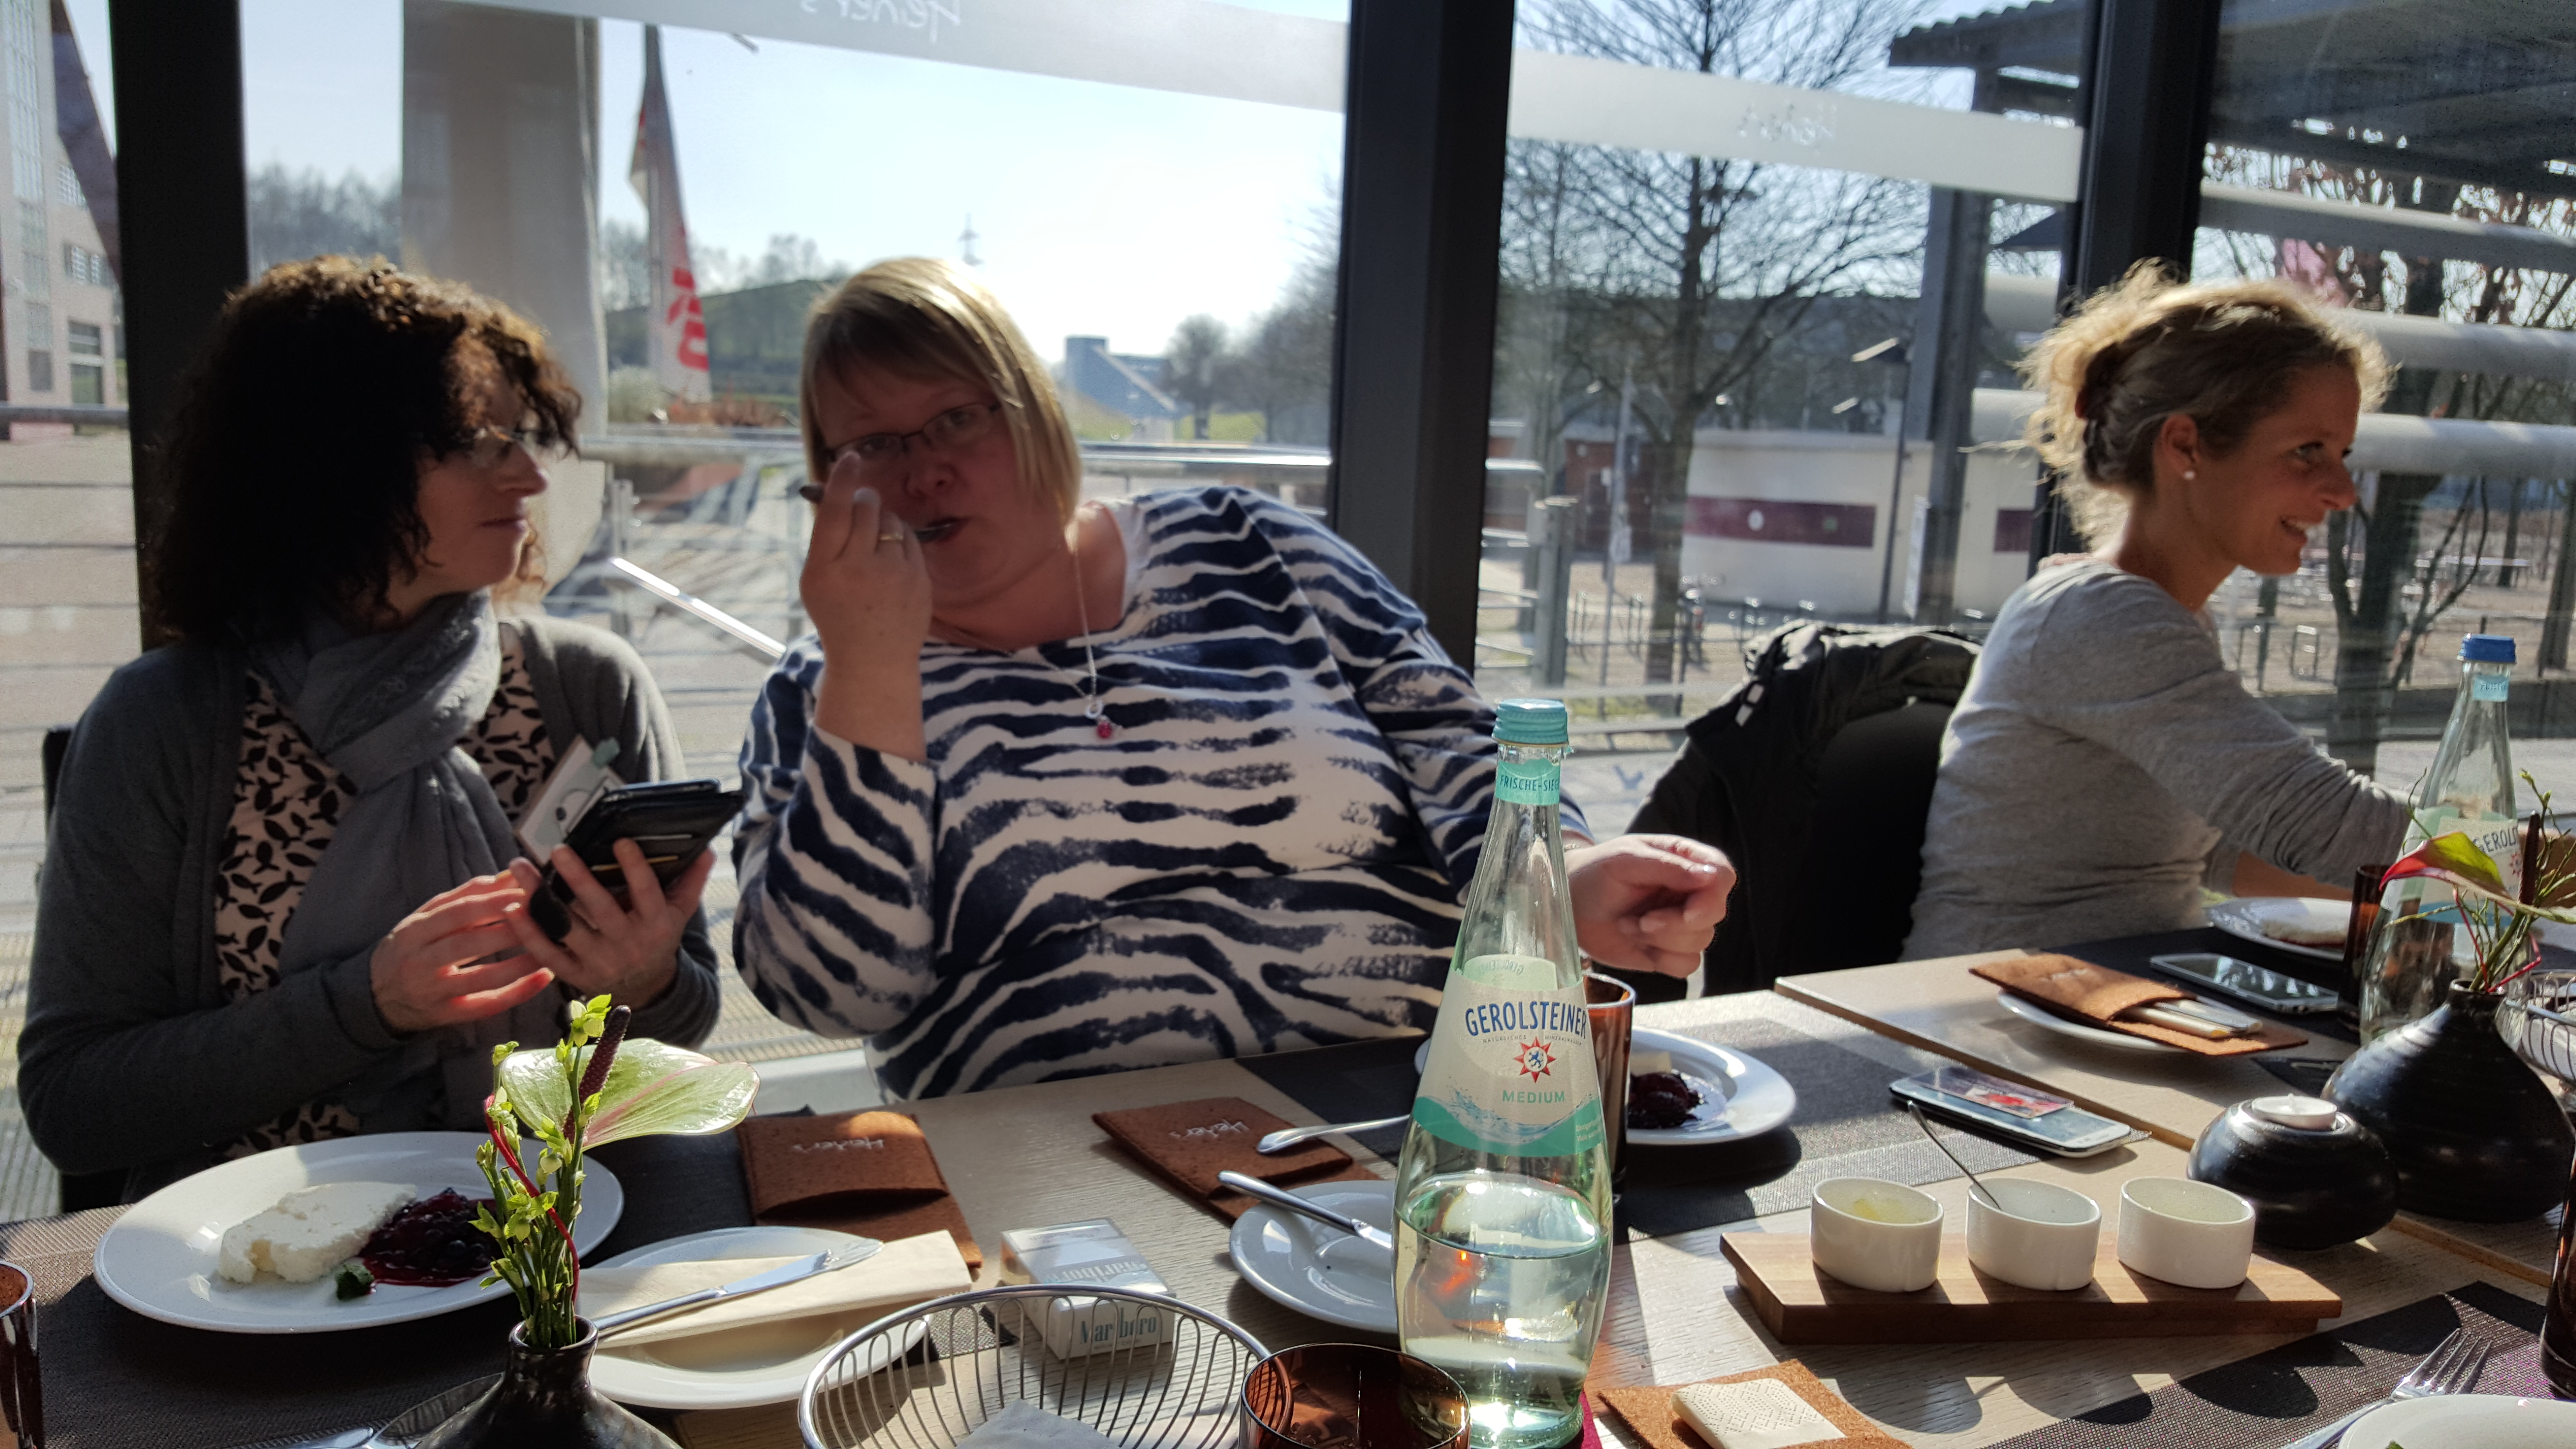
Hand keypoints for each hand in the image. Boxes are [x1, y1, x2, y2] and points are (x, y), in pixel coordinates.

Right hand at [370, 872, 556, 1034]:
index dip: (494, 902)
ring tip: (551, 947)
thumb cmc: (411, 947)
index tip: (527, 891)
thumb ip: (466, 895)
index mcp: (415, 931)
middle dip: (511, 929)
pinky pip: (487, 1005)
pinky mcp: (449, 1015)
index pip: (458, 913)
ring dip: (521, 962)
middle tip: (545, 918)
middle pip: (470, 944)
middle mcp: (421, 962)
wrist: (375, 995)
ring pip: (483, 977)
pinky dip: (518, 993)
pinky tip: (544, 978)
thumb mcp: (426, 916)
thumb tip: (508, 875)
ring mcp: (435, 992)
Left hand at [498, 840, 713, 1007]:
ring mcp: (599, 960)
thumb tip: (707, 849)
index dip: (635, 867)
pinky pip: (548, 953)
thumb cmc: (658, 938)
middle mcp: (627, 942)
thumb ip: (691, 881)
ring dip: (540, 897)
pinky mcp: (575, 975)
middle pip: (600, 907)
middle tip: (559, 849)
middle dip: (578, 878)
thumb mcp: (680, 913)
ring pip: (566, 926)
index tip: (621, 840)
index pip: (646, 892)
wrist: (645, 988)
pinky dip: (528, 933)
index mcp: (656, 924)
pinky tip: (512, 908)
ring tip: (519, 867)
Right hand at [803, 460, 930, 758]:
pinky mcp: (919, 579)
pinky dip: (900, 540)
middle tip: (860, 506)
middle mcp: (859, 568)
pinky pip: (910, 538)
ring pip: (891, 520)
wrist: (873, 659)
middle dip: (864, 499)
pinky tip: (891, 562)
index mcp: (825, 569)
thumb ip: (826, 539)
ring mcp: (893, 574)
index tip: (851, 457)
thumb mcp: (816, 580)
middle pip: (865, 507)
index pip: (836, 511)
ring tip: (874, 548)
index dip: (843, 479)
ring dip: (882, 521)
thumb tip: (840, 492)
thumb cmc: (838, 613)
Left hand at [1566, 835, 1735, 976]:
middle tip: (1643, 920)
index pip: (1722, 875)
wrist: (1569, 904)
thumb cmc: (1596, 872)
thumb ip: (1668, 867)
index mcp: (1685, 860)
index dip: (1712, 897)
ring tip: (1629, 924)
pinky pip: (1686, 965)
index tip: (1687, 912)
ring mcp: (1681, 922)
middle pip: (1714, 914)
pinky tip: (1636, 941)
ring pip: (1700, 942)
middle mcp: (1689, 891)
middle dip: (1677, 924)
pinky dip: (1661, 958)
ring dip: (1660, 939)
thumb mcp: (1626, 861)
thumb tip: (1710, 877)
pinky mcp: (1669, 950)